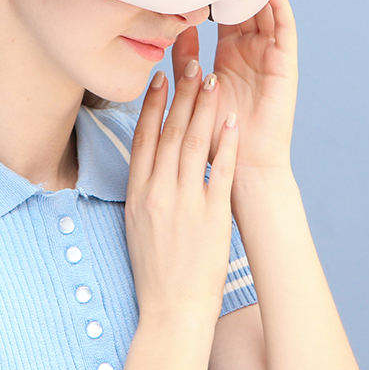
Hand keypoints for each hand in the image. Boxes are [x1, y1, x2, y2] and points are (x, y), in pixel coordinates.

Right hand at [126, 61, 239, 332]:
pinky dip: (226, 144)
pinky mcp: (212, 214)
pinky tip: (232, 121)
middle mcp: (159, 191)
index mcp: (138, 192)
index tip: (159, 79)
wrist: (171, 308)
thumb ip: (143, 188)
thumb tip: (148, 157)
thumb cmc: (153, 267)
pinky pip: (219, 171)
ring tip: (212, 79)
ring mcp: (185, 201)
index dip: (152, 105)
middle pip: (170, 132)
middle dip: (181, 94)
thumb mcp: (136, 223)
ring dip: (204, 108)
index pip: (144, 138)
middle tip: (190, 62)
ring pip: (195, 144)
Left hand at [171, 0, 298, 175]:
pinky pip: (286, 30)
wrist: (241, 165)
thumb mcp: (192, 89)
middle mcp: (250, 54)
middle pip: (245, 10)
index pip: (222, 18)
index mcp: (228, 58)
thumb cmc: (213, 134)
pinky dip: (280, 9)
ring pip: (265, 14)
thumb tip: (176, 28)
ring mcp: (269, 57)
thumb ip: (185, 60)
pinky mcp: (285, 65)